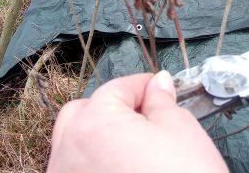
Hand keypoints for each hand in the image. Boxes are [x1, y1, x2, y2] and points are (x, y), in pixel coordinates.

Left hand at [47, 71, 227, 172]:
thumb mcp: (180, 130)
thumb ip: (162, 101)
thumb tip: (159, 84)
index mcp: (94, 125)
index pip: (116, 88)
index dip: (143, 85)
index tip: (160, 89)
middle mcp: (68, 153)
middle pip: (83, 113)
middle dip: (112, 107)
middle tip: (146, 115)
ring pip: (74, 144)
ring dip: (100, 136)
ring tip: (135, 145)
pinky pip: (77, 170)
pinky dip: (96, 163)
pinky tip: (124, 169)